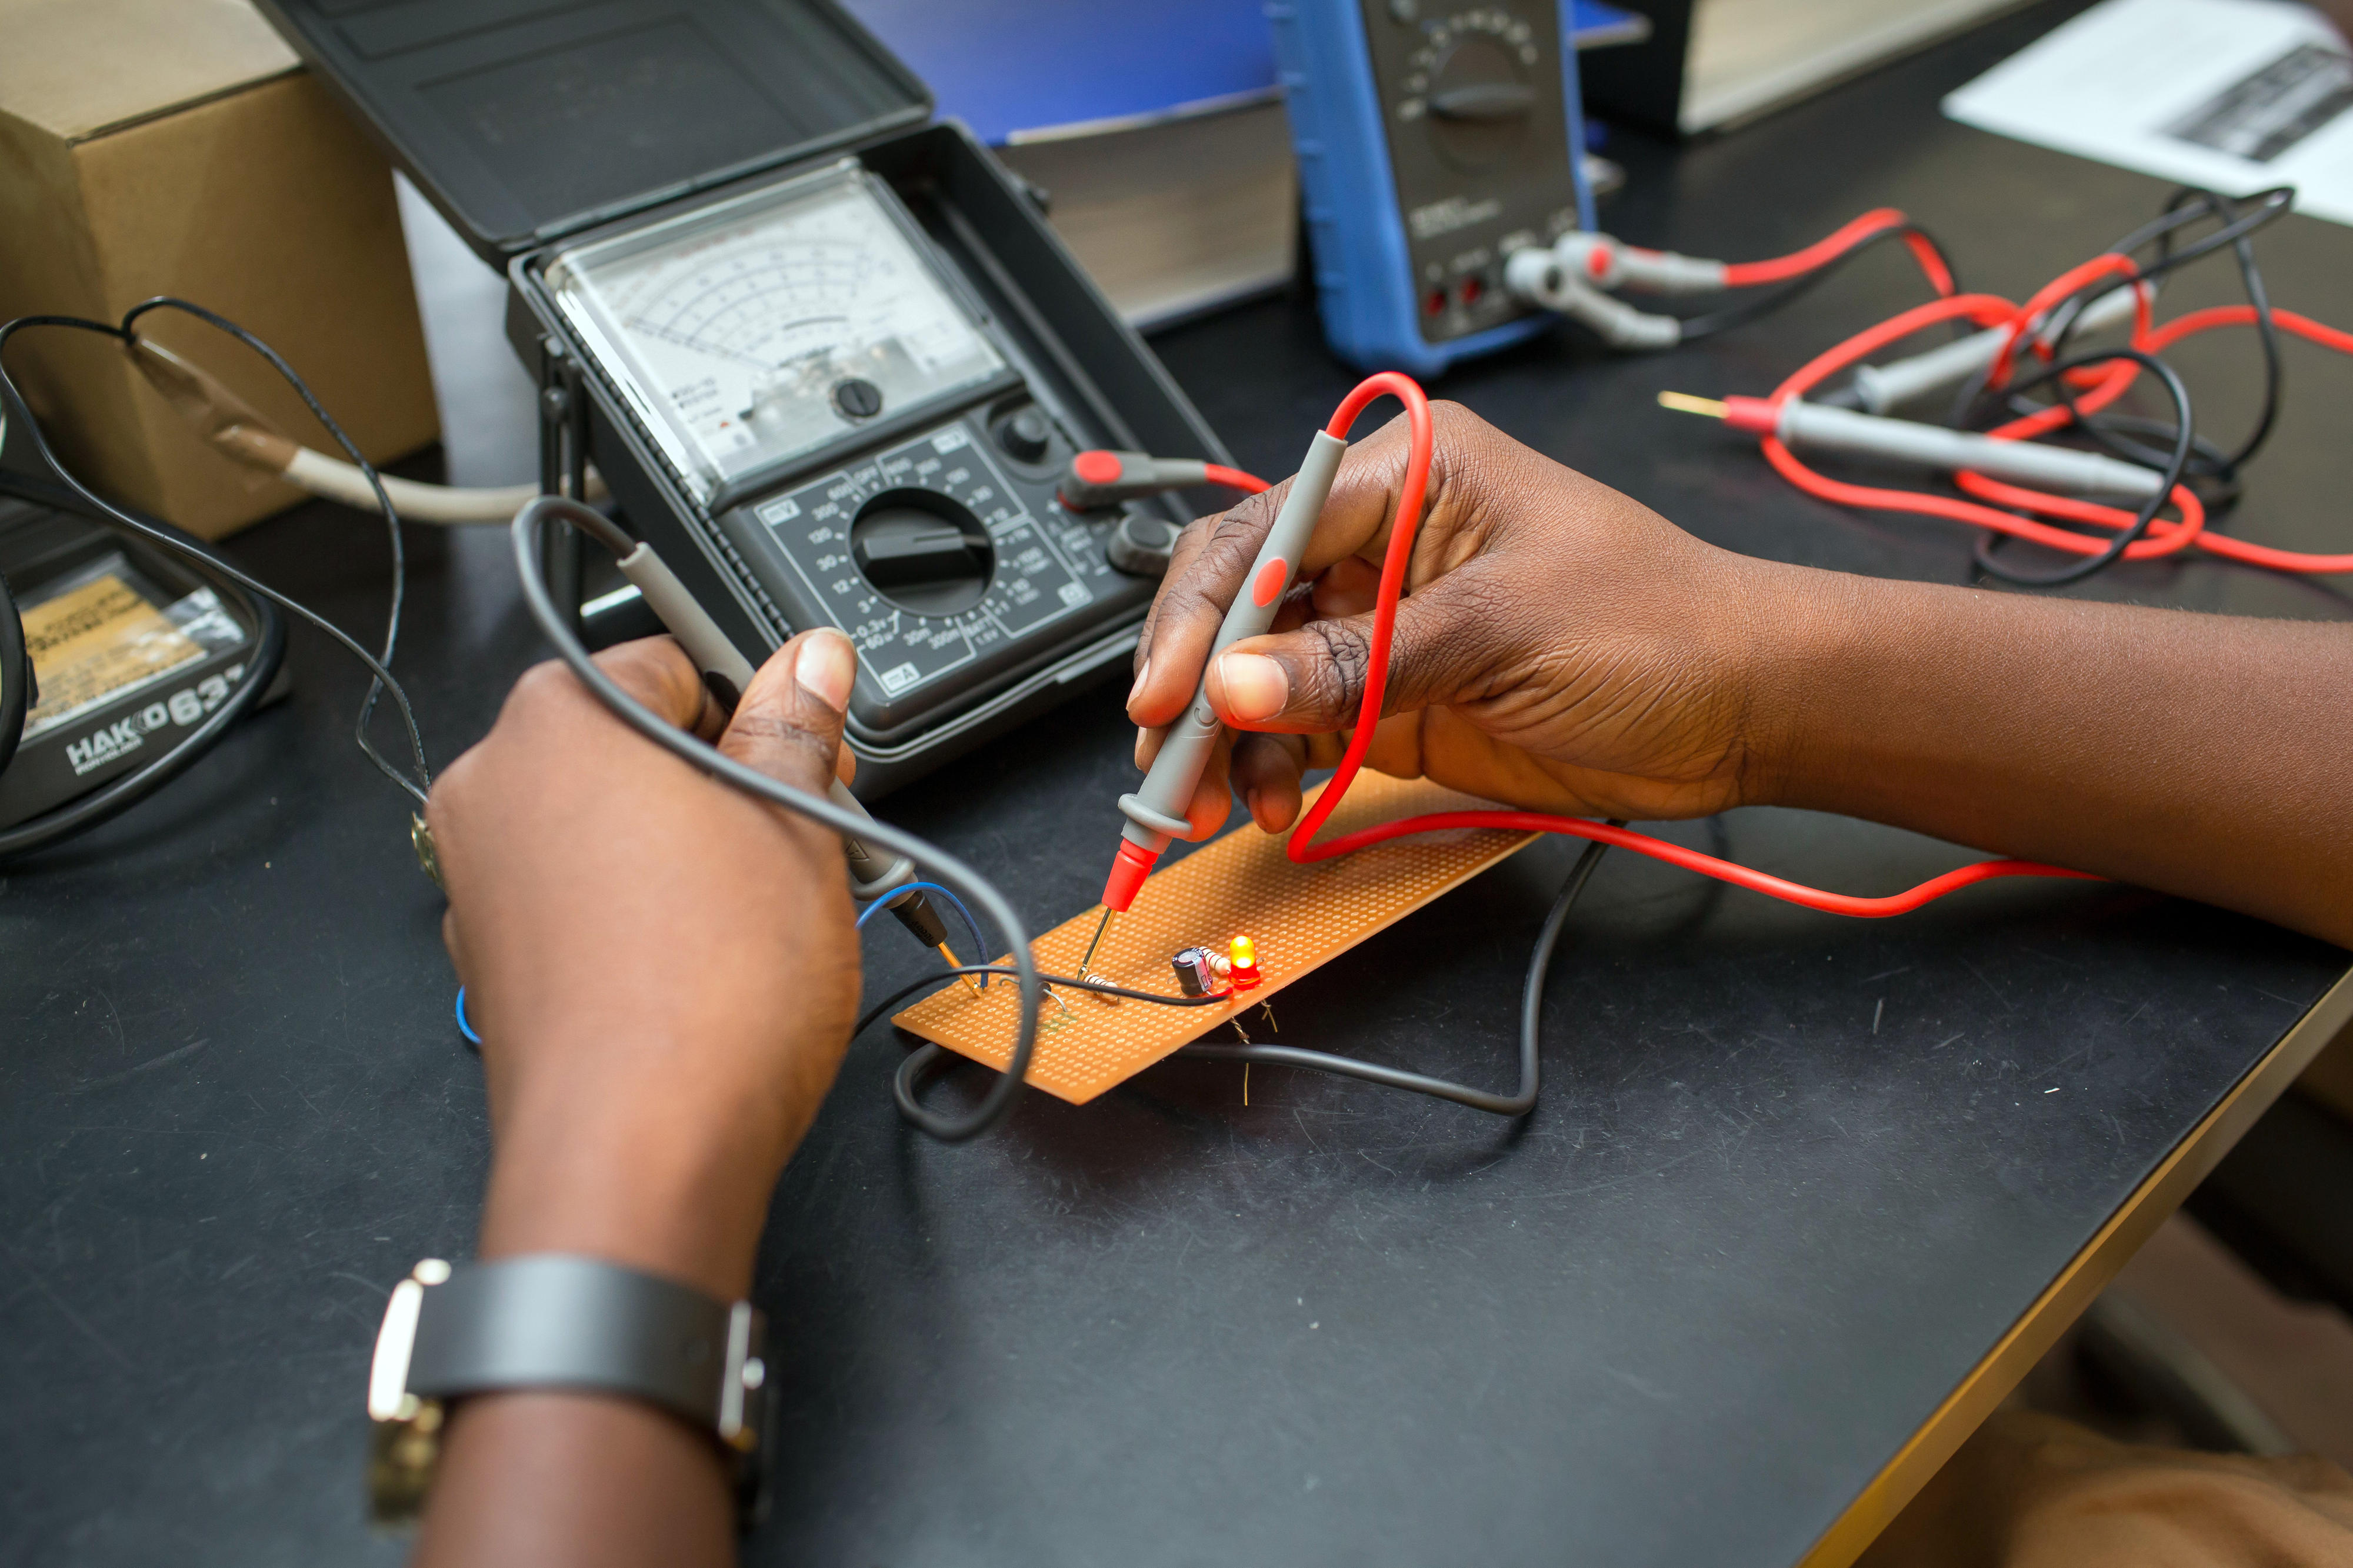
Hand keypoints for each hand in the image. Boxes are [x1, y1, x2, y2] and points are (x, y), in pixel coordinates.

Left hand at [424, 630, 862, 1299]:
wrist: (639, 1155)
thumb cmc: (709, 994)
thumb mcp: (795, 826)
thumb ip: (795, 728)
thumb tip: (808, 662)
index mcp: (558, 717)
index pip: (672, 659)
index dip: (757, 708)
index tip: (804, 756)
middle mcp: (495, 784)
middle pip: (629, 743)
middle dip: (718, 780)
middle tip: (801, 836)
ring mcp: (479, 878)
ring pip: (604, 826)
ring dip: (682, 848)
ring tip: (760, 913)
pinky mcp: (491, 959)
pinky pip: (577, 900)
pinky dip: (637, 913)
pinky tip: (704, 963)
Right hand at [1128, 401, 1794, 836]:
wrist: (1744, 710)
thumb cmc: (1660, 627)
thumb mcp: (1500, 630)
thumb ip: (1363, 663)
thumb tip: (1241, 685)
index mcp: (1409, 475)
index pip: (1266, 534)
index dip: (1204, 614)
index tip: (1169, 693)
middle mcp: (1382, 543)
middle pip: (1244, 607)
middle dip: (1198, 686)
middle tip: (1168, 761)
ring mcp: (1384, 625)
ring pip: (1259, 678)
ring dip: (1230, 744)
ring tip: (1223, 805)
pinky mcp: (1395, 700)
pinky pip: (1302, 730)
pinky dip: (1275, 769)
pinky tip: (1272, 804)